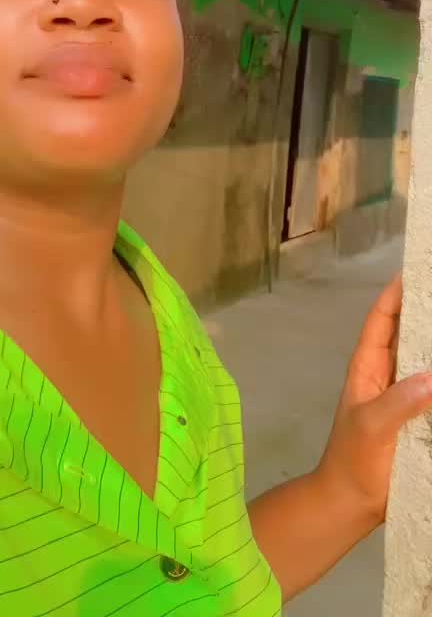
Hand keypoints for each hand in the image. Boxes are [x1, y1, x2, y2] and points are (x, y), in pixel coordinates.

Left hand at [316, 274, 431, 527]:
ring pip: (424, 361)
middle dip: (426, 313)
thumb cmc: (353, 459)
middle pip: (408, 335)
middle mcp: (387, 375)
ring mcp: (403, 397)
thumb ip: (400, 402)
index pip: (382, 320)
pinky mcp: (418, 420)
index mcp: (368, 367)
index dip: (396, 294)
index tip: (416, 271)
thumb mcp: (372, 426)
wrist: (350, 503)